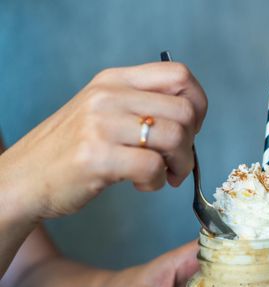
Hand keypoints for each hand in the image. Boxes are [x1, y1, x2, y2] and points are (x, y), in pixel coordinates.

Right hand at [0, 62, 206, 221]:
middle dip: (191, 144)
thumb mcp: (104, 111)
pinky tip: (142, 184)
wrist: (24, 178)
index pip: (179, 74)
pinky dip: (157, 182)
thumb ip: (141, 106)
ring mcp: (101, 125)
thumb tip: (191, 122)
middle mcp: (108, 95)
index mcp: (114, 80)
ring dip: (179, 165)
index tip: (191, 129)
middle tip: (177, 161)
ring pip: (174, 137)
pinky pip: (153, 167)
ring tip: (163, 175)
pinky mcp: (96, 157)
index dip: (197, 104)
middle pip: (184, 110)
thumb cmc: (72, 148)